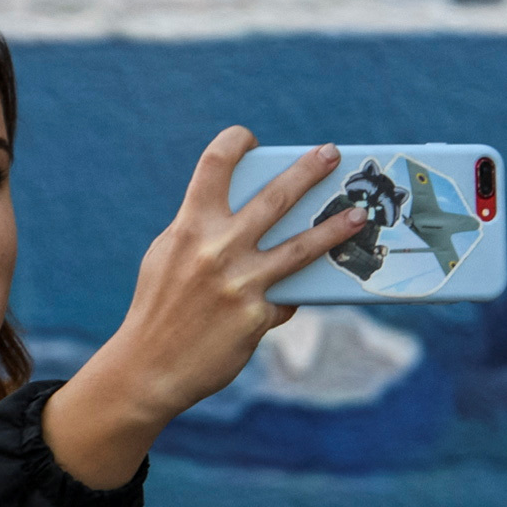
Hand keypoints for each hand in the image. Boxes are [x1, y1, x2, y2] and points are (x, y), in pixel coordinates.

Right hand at [43, 130, 373, 487]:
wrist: (147, 367)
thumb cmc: (158, 306)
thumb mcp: (168, 257)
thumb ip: (201, 232)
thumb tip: (243, 218)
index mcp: (188, 227)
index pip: (214, 166)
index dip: (235, 143)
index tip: (251, 139)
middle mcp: (216, 249)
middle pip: (274, 197)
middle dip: (308, 171)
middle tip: (331, 153)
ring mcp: (239, 282)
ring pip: (301, 246)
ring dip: (334, 228)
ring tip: (359, 215)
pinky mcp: (256, 315)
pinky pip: (285, 298)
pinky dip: (287, 297)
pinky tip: (293, 298)